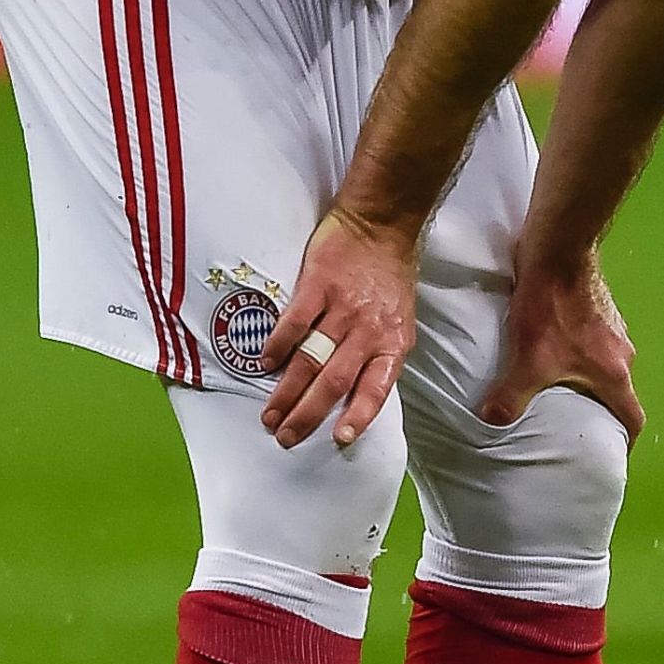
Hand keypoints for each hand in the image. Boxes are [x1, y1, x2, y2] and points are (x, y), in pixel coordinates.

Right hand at [262, 205, 418, 451]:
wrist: (381, 225)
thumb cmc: (389, 277)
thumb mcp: (398, 319)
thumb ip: (379, 353)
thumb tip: (356, 393)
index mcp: (393, 341)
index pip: (377, 387)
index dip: (359, 414)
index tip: (340, 438)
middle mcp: (369, 329)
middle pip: (335, 381)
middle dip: (308, 413)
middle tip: (285, 436)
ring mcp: (343, 308)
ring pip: (311, 359)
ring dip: (287, 390)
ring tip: (269, 415)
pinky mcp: (319, 285)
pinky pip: (294, 323)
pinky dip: (277, 347)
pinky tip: (265, 365)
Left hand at [481, 249, 643, 437]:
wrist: (559, 251)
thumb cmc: (551, 309)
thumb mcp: (527, 359)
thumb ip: (510, 396)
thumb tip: (491, 421)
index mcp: (614, 373)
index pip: (632, 417)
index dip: (625, 440)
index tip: (613, 452)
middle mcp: (623, 352)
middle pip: (618, 391)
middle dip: (600, 409)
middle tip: (574, 422)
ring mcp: (615, 327)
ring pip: (607, 364)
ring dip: (589, 378)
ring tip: (559, 385)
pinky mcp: (601, 308)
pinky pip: (596, 341)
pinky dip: (581, 352)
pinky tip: (555, 347)